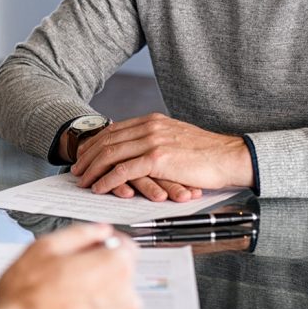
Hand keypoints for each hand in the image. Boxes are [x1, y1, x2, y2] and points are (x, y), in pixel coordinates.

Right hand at [0, 223, 139, 308]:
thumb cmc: (25, 299)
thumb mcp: (44, 248)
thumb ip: (79, 234)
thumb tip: (97, 231)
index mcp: (113, 268)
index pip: (126, 246)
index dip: (106, 243)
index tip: (93, 245)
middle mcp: (125, 300)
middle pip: (119, 276)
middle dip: (98, 271)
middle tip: (66, 274)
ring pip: (112, 303)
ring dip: (95, 298)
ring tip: (61, 300)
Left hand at [71, 113, 252, 200]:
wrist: (231, 156)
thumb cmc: (208, 153)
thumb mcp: (176, 138)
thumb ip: (155, 140)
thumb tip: (138, 150)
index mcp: (151, 121)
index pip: (113, 131)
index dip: (95, 143)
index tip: (85, 155)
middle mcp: (148, 127)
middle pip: (107, 141)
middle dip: (88, 156)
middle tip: (76, 169)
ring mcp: (152, 141)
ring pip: (111, 154)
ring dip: (93, 169)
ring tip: (83, 181)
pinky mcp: (157, 159)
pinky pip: (124, 170)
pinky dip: (108, 180)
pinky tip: (100, 187)